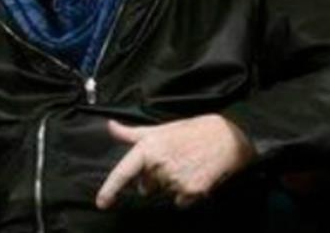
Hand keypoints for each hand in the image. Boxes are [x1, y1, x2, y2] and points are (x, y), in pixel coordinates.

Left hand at [96, 114, 254, 209]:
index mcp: (147, 149)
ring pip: (164, 193)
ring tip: (187, 166)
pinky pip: (180, 202)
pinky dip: (186, 194)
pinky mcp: (192, 190)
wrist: (228, 137)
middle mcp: (158, 165)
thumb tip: (110, 126)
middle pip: (145, 186)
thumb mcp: (159, 129)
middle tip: (172, 162)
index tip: (102, 203)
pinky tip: (195, 177)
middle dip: (153, 179)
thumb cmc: (192, 131)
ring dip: (171, 185)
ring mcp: (175, 179)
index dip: (110, 189)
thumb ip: (131, 133)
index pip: (123, 172)